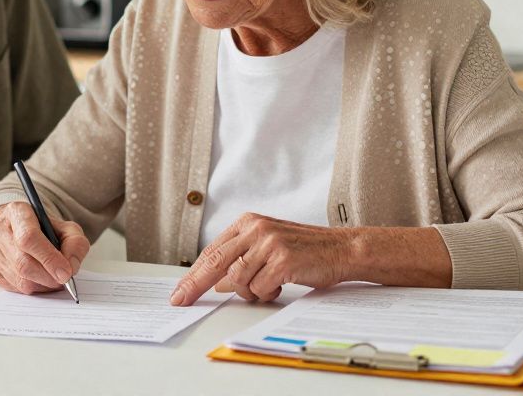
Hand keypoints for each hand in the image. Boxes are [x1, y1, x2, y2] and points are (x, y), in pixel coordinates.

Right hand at [0, 202, 89, 294]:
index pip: (28, 238)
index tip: (66, 273)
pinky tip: (39, 280)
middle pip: (23, 262)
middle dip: (48, 277)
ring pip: (19, 278)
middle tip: (63, 281)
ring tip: (53, 278)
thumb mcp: (66, 228)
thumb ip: (75, 244)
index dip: (49, 258)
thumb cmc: (44, 229)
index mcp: (17, 212)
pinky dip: (31, 288)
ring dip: (41, 284)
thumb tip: (70, 267)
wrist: (19, 230)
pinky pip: (13, 287)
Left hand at [170, 213, 353, 305]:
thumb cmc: (305, 251)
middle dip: (195, 285)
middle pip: (214, 262)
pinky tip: (282, 284)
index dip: (193, 274)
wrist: (343, 249)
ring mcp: (268, 242)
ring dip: (250, 291)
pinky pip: (259, 288)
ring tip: (269, 284)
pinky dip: (267, 293)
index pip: (212, 251)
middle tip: (180, 300)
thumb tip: (217, 283)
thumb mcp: (268, 247)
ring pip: (238, 280)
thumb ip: (241, 260)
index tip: (180, 290)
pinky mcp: (282, 259)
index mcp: (248, 222)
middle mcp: (255, 228)